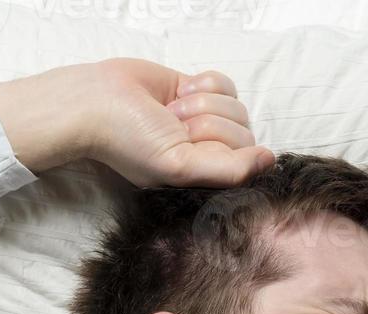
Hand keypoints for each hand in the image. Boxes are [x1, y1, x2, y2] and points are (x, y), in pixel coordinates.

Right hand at [0, 58, 274, 187]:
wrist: (97, 101)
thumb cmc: (130, 142)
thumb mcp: (179, 167)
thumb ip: (230, 170)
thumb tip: (270, 159)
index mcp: (207, 176)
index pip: (246, 159)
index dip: (218, 145)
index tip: (187, 144)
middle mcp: (210, 150)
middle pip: (243, 130)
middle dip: (205, 122)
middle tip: (170, 126)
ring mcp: (205, 119)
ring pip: (236, 105)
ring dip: (199, 103)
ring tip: (169, 112)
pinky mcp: (198, 91)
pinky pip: (226, 83)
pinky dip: (203, 84)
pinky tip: (178, 93)